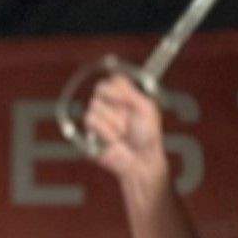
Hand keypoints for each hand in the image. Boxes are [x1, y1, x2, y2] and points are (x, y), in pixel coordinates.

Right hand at [80, 72, 171, 194]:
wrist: (141, 160)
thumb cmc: (147, 136)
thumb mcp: (146, 108)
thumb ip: (129, 92)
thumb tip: (114, 77)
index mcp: (124, 96)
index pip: (113, 80)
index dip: (118, 88)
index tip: (127, 100)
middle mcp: (110, 104)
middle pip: (100, 89)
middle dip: (116, 105)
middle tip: (128, 120)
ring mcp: (99, 117)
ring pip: (94, 106)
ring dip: (113, 122)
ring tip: (123, 133)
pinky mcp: (90, 132)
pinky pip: (91, 121)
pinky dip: (106, 131)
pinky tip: (114, 140)